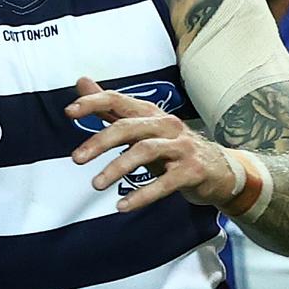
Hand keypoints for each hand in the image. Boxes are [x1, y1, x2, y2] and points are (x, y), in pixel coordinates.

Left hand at [66, 77, 236, 211]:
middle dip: (99, 141)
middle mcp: (166, 124)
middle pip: (128, 127)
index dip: (93, 103)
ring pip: (145, 151)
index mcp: (150, 112)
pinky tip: (123, 206)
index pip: (117, 100)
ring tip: (96, 184)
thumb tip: (80, 81)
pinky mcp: (192, 171)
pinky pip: (165, 183)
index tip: (69, 112)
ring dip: (117, 168)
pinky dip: (143, 195)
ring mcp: (181, 146)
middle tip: (75, 159)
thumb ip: (110, 108)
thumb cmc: (172, 147)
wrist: (219, 170)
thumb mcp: (141, 126)